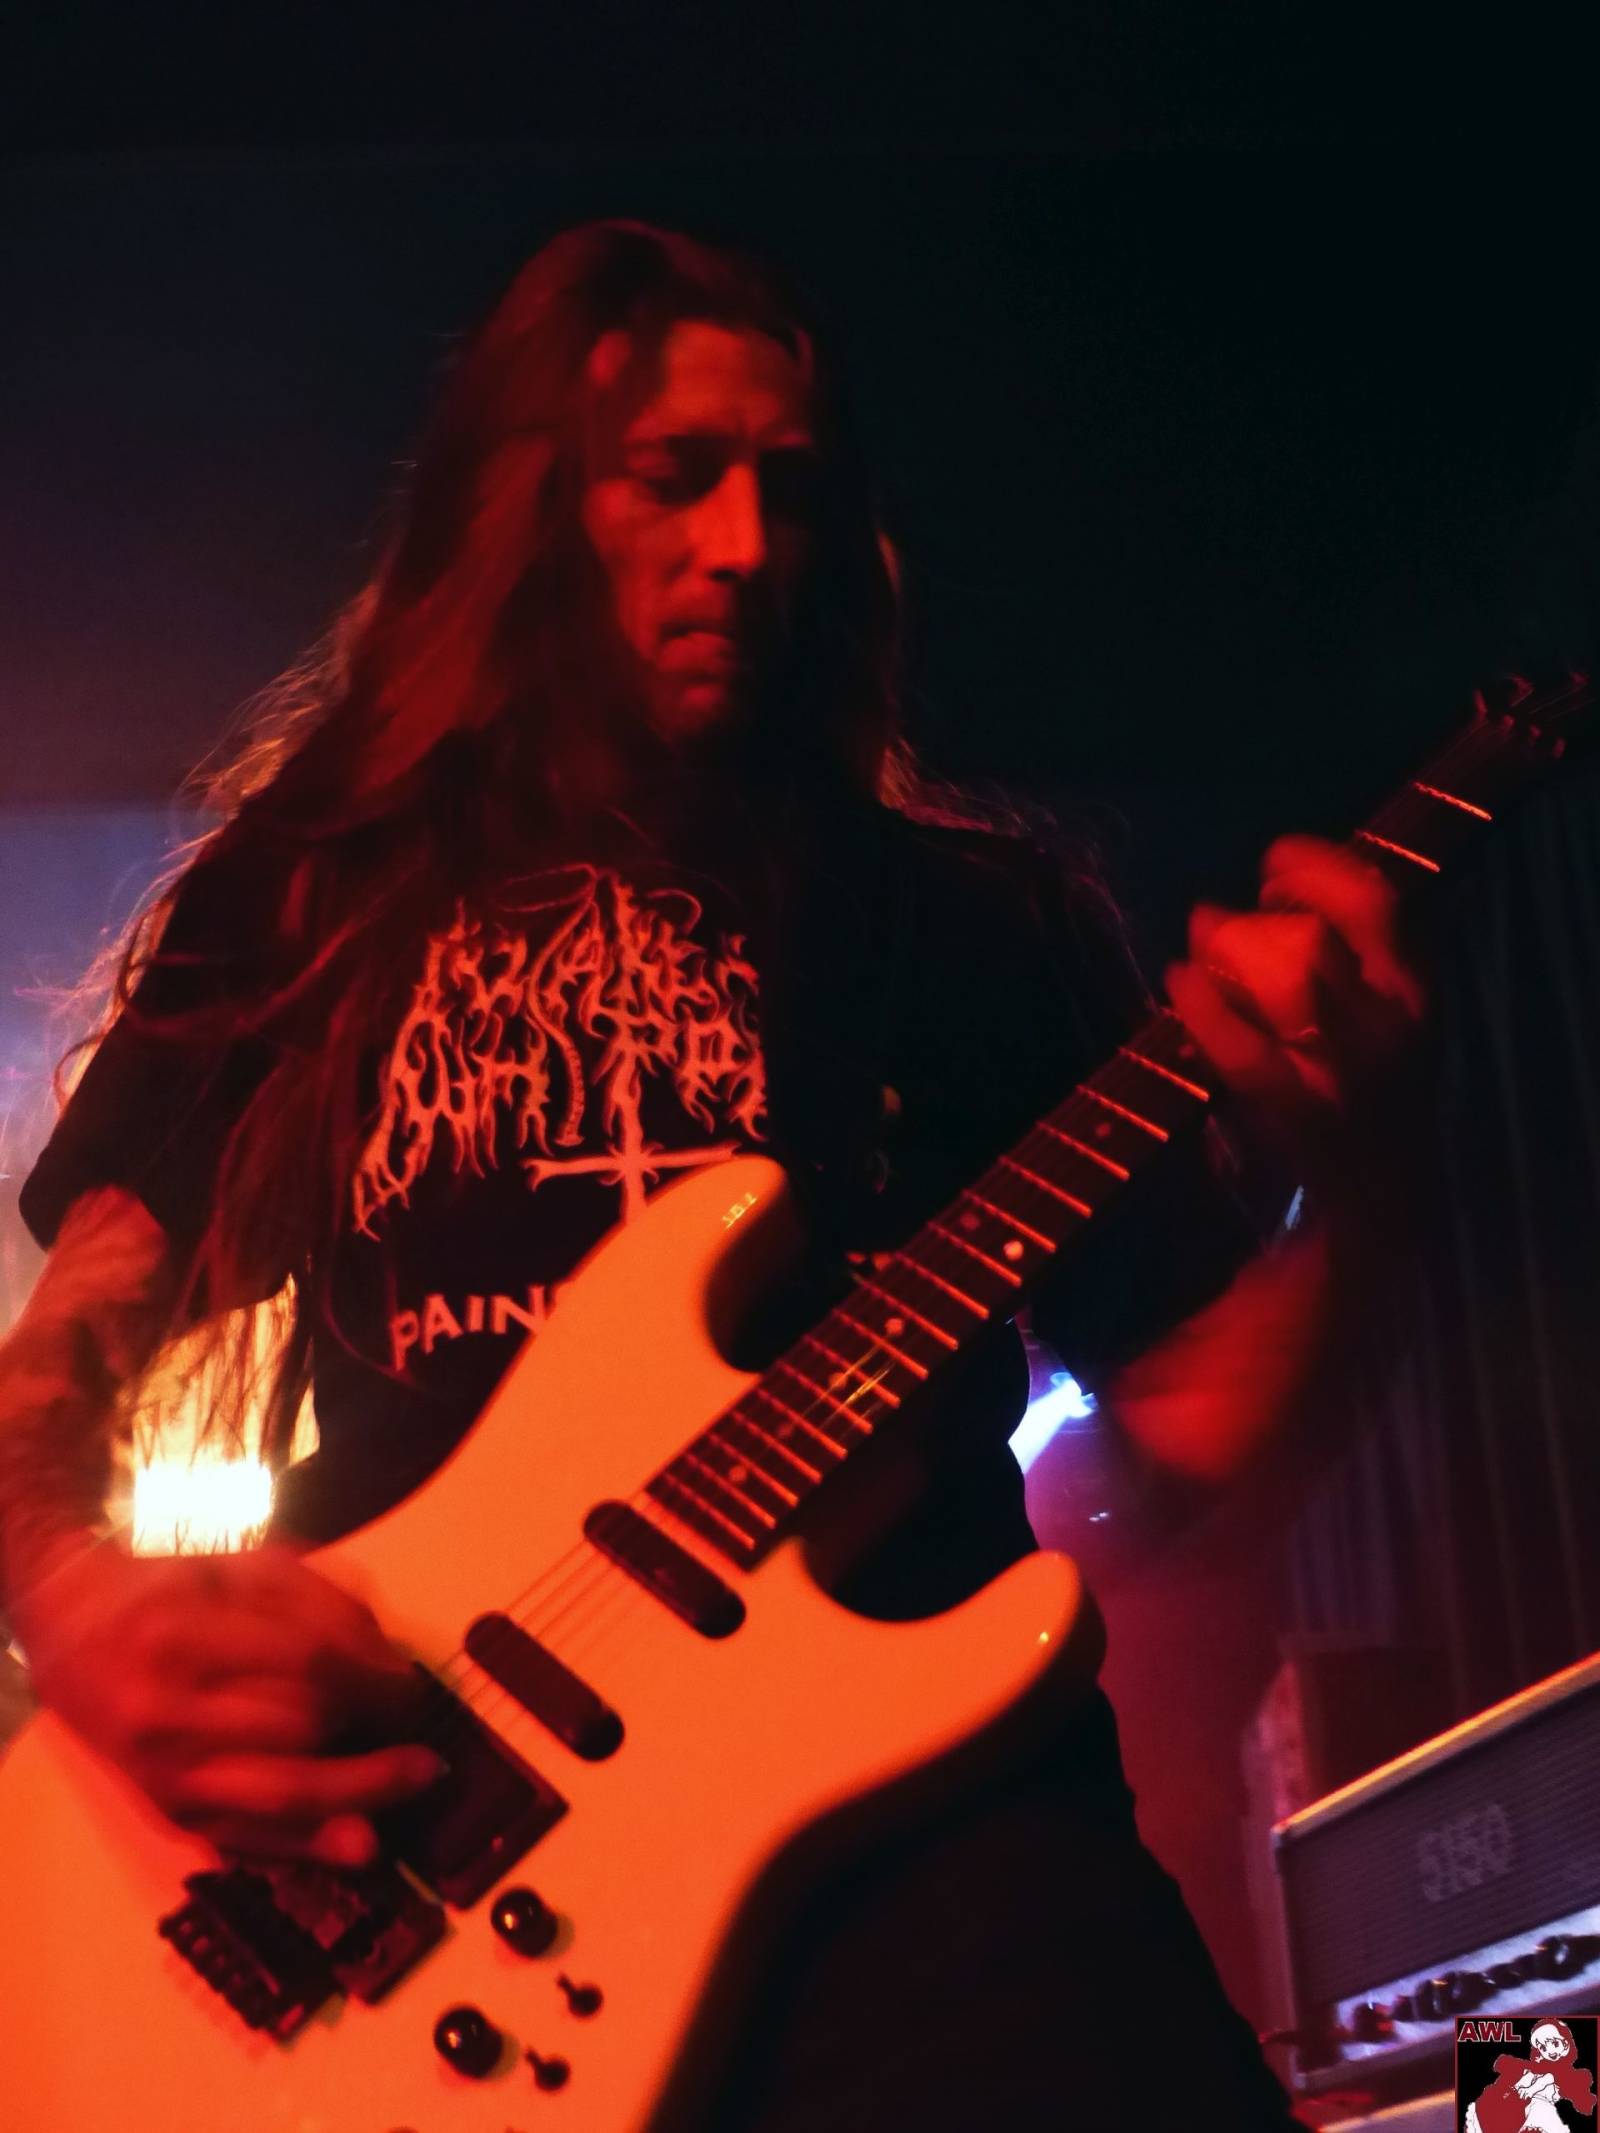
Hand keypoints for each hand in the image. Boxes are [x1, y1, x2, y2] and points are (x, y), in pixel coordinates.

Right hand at [19, 1540, 443, 1865]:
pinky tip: (362, 1843)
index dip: (375, 1674)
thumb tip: (391, 1663)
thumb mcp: (244, 1567)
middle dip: (375, 1729)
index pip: (306, 1659)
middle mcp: (165, 1708)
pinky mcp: (166, 1812)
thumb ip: (320, 1602)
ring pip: (281, 1792)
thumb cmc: (171, 1592)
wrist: (73, 1633)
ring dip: (362, 1789)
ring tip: (416, 1778)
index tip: (413, 1680)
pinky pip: (247, 1838)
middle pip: (300, 1728)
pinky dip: (310, 1845)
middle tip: (417, 1723)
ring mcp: (163, 1769)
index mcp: (184, 1631)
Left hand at [1165, 836, 1425, 1186]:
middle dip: (1253, 918)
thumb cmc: (1368, 1092)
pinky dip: (1203, 1007)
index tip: (1274, 859)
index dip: (1317, 867)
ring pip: (1285, 983)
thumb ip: (1351, 956)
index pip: (1374, 900)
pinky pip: (1245, 1049)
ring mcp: (1345, 1069)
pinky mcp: (1299, 1111)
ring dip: (1228, 952)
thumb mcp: (1383, 1015)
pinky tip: (1180, 982)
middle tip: (1217, 915)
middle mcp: (1388, 1024)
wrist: (1382, 1196)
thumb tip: (1274, 895)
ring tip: (1199, 947)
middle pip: (1316, 939)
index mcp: (1413, 990)